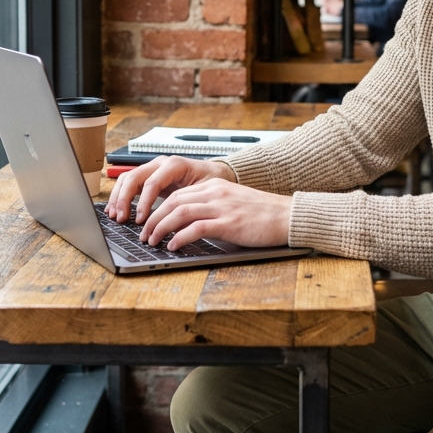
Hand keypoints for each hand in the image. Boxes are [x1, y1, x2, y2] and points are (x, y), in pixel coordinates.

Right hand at [106, 155, 235, 224]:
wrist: (215, 173)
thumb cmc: (211, 182)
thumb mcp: (203, 194)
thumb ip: (187, 206)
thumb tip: (174, 227)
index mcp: (174, 165)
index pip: (152, 182)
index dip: (143, 202)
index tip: (140, 220)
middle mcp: (161, 163)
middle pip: (134, 177)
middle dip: (124, 199)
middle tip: (121, 219)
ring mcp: (153, 168)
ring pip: (127, 178)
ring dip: (118, 197)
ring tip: (115, 216)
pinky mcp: (149, 176)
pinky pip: (129, 182)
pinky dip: (120, 195)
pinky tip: (116, 209)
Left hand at [140, 179, 291, 250]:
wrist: (287, 216)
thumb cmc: (263, 214)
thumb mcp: (233, 204)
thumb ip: (211, 209)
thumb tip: (186, 226)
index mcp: (215, 186)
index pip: (177, 194)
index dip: (158, 209)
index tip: (149, 223)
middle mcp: (215, 192)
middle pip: (173, 201)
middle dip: (154, 219)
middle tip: (145, 234)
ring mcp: (222, 207)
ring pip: (180, 212)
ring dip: (161, 228)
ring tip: (153, 242)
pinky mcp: (229, 223)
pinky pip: (196, 228)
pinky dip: (180, 237)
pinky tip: (173, 246)